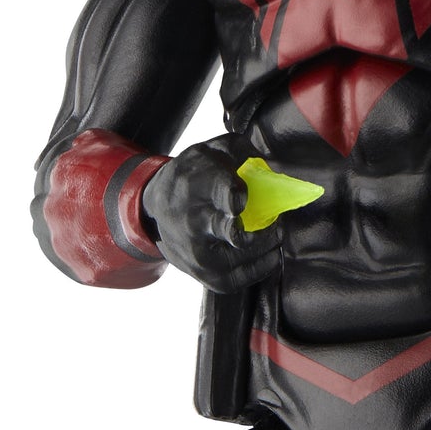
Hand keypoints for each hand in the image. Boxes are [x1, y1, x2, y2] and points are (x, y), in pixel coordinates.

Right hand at [141, 135, 283, 292]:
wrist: (154, 209)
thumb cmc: (192, 176)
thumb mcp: (210, 150)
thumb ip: (242, 151)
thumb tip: (272, 165)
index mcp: (197, 185)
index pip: (223, 193)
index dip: (239, 196)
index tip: (247, 197)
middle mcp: (194, 222)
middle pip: (232, 232)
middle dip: (261, 229)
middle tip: (275, 221)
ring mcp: (197, 251)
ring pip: (241, 257)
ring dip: (268, 246)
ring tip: (276, 233)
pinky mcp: (201, 273)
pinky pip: (238, 279)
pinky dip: (261, 267)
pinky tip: (270, 253)